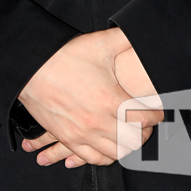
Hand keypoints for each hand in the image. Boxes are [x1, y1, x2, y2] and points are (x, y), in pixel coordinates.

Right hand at [19, 28, 161, 168]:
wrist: (32, 68)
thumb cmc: (65, 56)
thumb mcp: (99, 43)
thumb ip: (125, 38)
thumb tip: (142, 31)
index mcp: (110, 99)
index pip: (143, 117)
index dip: (156, 115)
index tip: (159, 111)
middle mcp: (98, 121)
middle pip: (133, 140)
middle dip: (145, 132)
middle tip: (147, 124)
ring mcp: (82, 133)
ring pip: (115, 153)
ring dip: (127, 145)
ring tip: (131, 134)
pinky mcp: (69, 138)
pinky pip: (93, 158)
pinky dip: (106, 156)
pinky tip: (110, 146)